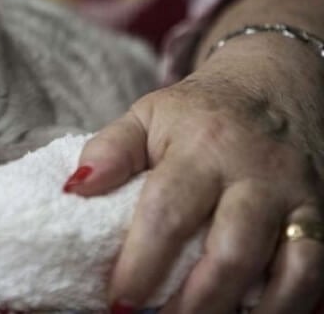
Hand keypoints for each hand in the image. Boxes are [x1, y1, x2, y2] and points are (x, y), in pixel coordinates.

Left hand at [64, 0, 323, 312]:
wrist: (274, 82)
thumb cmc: (199, 111)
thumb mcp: (147, 115)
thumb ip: (110, 151)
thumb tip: (73, 189)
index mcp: (203, 147)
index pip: (168, 212)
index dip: (141, 262)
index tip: (117, 299)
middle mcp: (255, 174)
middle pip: (230, 251)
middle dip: (194, 302)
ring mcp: (296, 196)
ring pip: (287, 268)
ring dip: (246, 313)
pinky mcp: (323, 214)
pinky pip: (316, 270)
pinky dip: (289, 303)